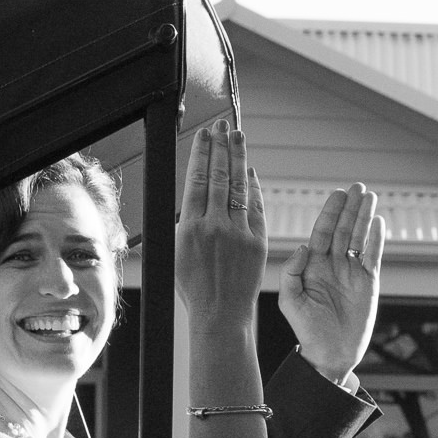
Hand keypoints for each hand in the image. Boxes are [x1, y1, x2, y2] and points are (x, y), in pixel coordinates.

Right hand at [174, 121, 267, 325]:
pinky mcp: (258, 242)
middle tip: (224, 124)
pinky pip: (256, 207)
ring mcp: (239, 233)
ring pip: (239, 187)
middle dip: (222, 146)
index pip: (197, 179)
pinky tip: (250, 172)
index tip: (205, 134)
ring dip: (239, 158)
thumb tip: (197, 192)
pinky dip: (254, 188)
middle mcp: (215, 226)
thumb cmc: (196, 286)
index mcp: (190, 227)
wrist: (221, 313)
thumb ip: (188, 220)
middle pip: (219, 176)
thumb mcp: (179, 250)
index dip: (202, 152)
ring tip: (238, 136)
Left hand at [280, 184, 383, 384]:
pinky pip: (373, 256)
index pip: (323, 232)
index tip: (338, 194)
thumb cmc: (306, 330)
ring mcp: (351, 273)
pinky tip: (379, 222)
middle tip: (358, 187)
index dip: (331, 213)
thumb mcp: (291, 302)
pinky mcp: (368, 283)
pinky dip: (377, 239)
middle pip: (344, 229)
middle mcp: (333, 265)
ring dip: (365, 217)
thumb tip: (303, 248)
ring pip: (360, 238)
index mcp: (313, 266)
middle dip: (350, 208)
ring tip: (370, 197)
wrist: (330, 354)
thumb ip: (292, 273)